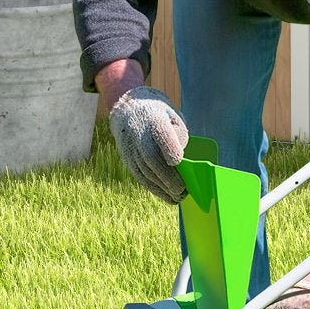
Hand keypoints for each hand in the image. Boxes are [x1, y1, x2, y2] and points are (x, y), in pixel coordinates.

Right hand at [107, 84, 188, 202]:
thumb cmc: (159, 115)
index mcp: (153, 118)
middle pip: (151, 157)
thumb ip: (179, 132)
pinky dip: (153, 188)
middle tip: (182, 190)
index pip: (160, 133)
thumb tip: (180, 158)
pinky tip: (166, 196)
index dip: (168, 147)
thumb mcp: (172, 115)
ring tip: (177, 197)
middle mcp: (139, 134)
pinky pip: (139, 176)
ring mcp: (130, 148)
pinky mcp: (127, 159)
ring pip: (145, 171)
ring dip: (161, 187)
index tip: (177, 161)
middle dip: (167, 176)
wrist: (128, 110)